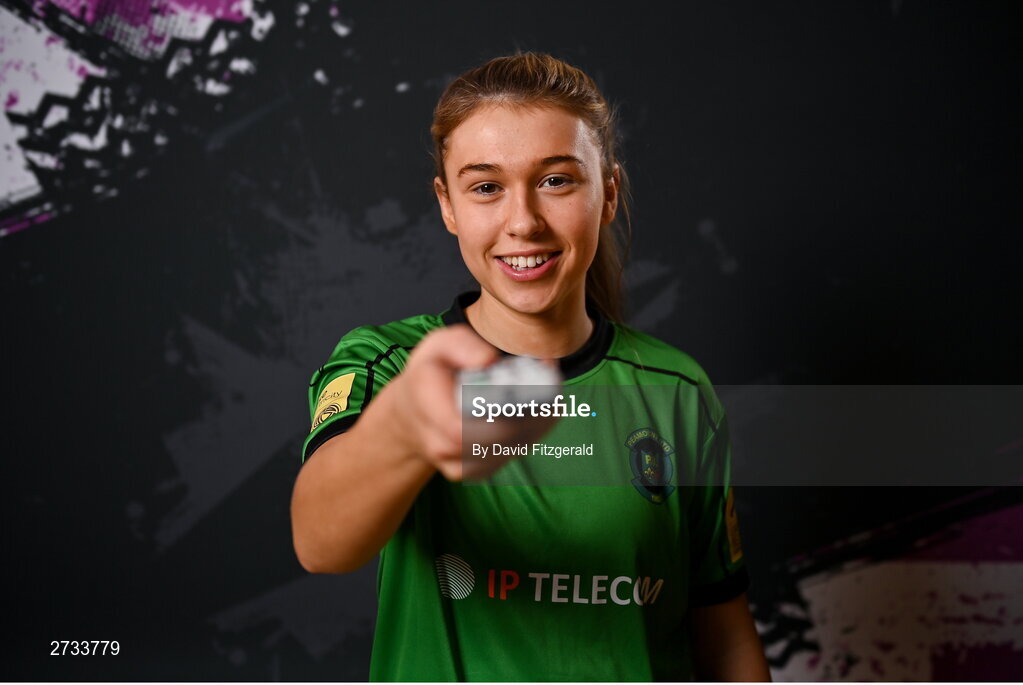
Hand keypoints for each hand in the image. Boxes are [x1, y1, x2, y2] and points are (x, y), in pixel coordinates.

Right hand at [389, 325, 558, 480]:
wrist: (415, 410)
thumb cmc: (432, 372)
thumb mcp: (439, 344)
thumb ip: (462, 346)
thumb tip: (489, 362)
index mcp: (427, 408)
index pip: (464, 427)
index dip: (504, 412)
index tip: (532, 386)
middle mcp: (439, 445)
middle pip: (497, 439)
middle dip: (531, 413)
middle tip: (553, 385)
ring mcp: (457, 464)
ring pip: (509, 450)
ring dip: (538, 423)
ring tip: (550, 395)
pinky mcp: (474, 471)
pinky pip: (509, 456)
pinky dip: (532, 434)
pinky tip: (539, 413)